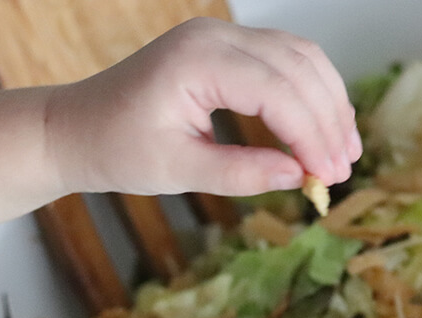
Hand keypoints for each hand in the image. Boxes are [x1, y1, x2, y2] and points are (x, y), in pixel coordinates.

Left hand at [45, 17, 360, 196]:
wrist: (77, 127)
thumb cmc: (116, 149)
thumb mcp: (176, 171)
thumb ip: (240, 173)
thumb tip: (298, 177)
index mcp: (196, 60)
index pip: (277, 92)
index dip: (311, 136)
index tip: (328, 177)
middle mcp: (214, 36)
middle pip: (299, 68)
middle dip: (328, 121)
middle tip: (342, 170)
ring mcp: (223, 35)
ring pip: (302, 57)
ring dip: (330, 103)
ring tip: (344, 152)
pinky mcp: (229, 47)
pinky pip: (287, 59)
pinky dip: (313, 93)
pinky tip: (324, 128)